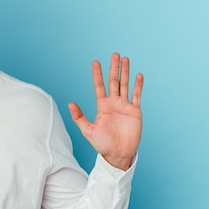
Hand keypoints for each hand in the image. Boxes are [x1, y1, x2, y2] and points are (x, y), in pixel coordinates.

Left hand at [68, 53, 143, 169]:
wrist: (118, 154)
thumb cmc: (102, 144)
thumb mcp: (88, 130)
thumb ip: (79, 117)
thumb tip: (70, 103)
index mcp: (102, 106)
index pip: (99, 86)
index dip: (97, 74)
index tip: (95, 62)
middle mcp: (113, 103)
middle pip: (113, 81)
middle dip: (114, 68)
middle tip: (114, 54)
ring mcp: (125, 106)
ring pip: (125, 85)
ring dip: (125, 72)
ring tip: (125, 59)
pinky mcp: (135, 112)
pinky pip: (137, 96)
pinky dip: (138, 86)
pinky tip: (138, 75)